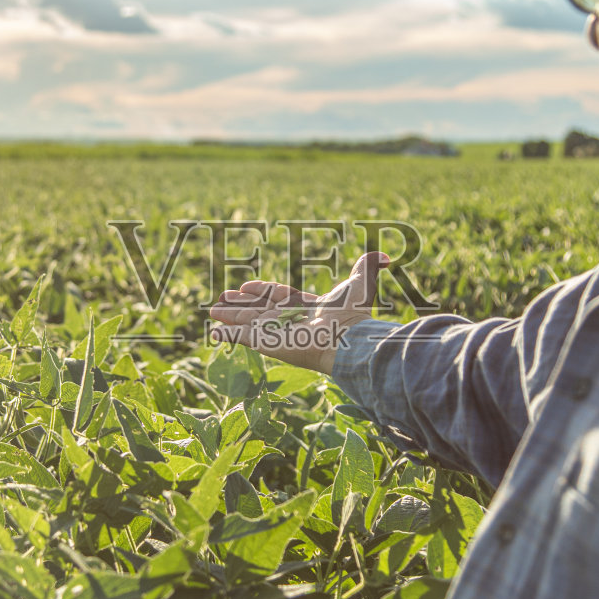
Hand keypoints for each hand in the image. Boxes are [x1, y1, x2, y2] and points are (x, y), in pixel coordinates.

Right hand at [207, 252, 388, 373]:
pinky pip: (242, 338)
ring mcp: (276, 334)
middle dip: (240, 304)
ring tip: (213, 309)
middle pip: (259, 310)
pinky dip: (227, 335)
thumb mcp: (359, 283)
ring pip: (247, 322)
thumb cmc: (352, 313)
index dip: (262, 290)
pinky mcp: (266, 343)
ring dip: (230, 316)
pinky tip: (215, 333)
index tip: (246, 284)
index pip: (279, 297)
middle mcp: (289, 322)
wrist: (345, 339)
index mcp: (306, 308)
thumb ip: (366, 267)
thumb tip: (385, 255)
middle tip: (222, 297)